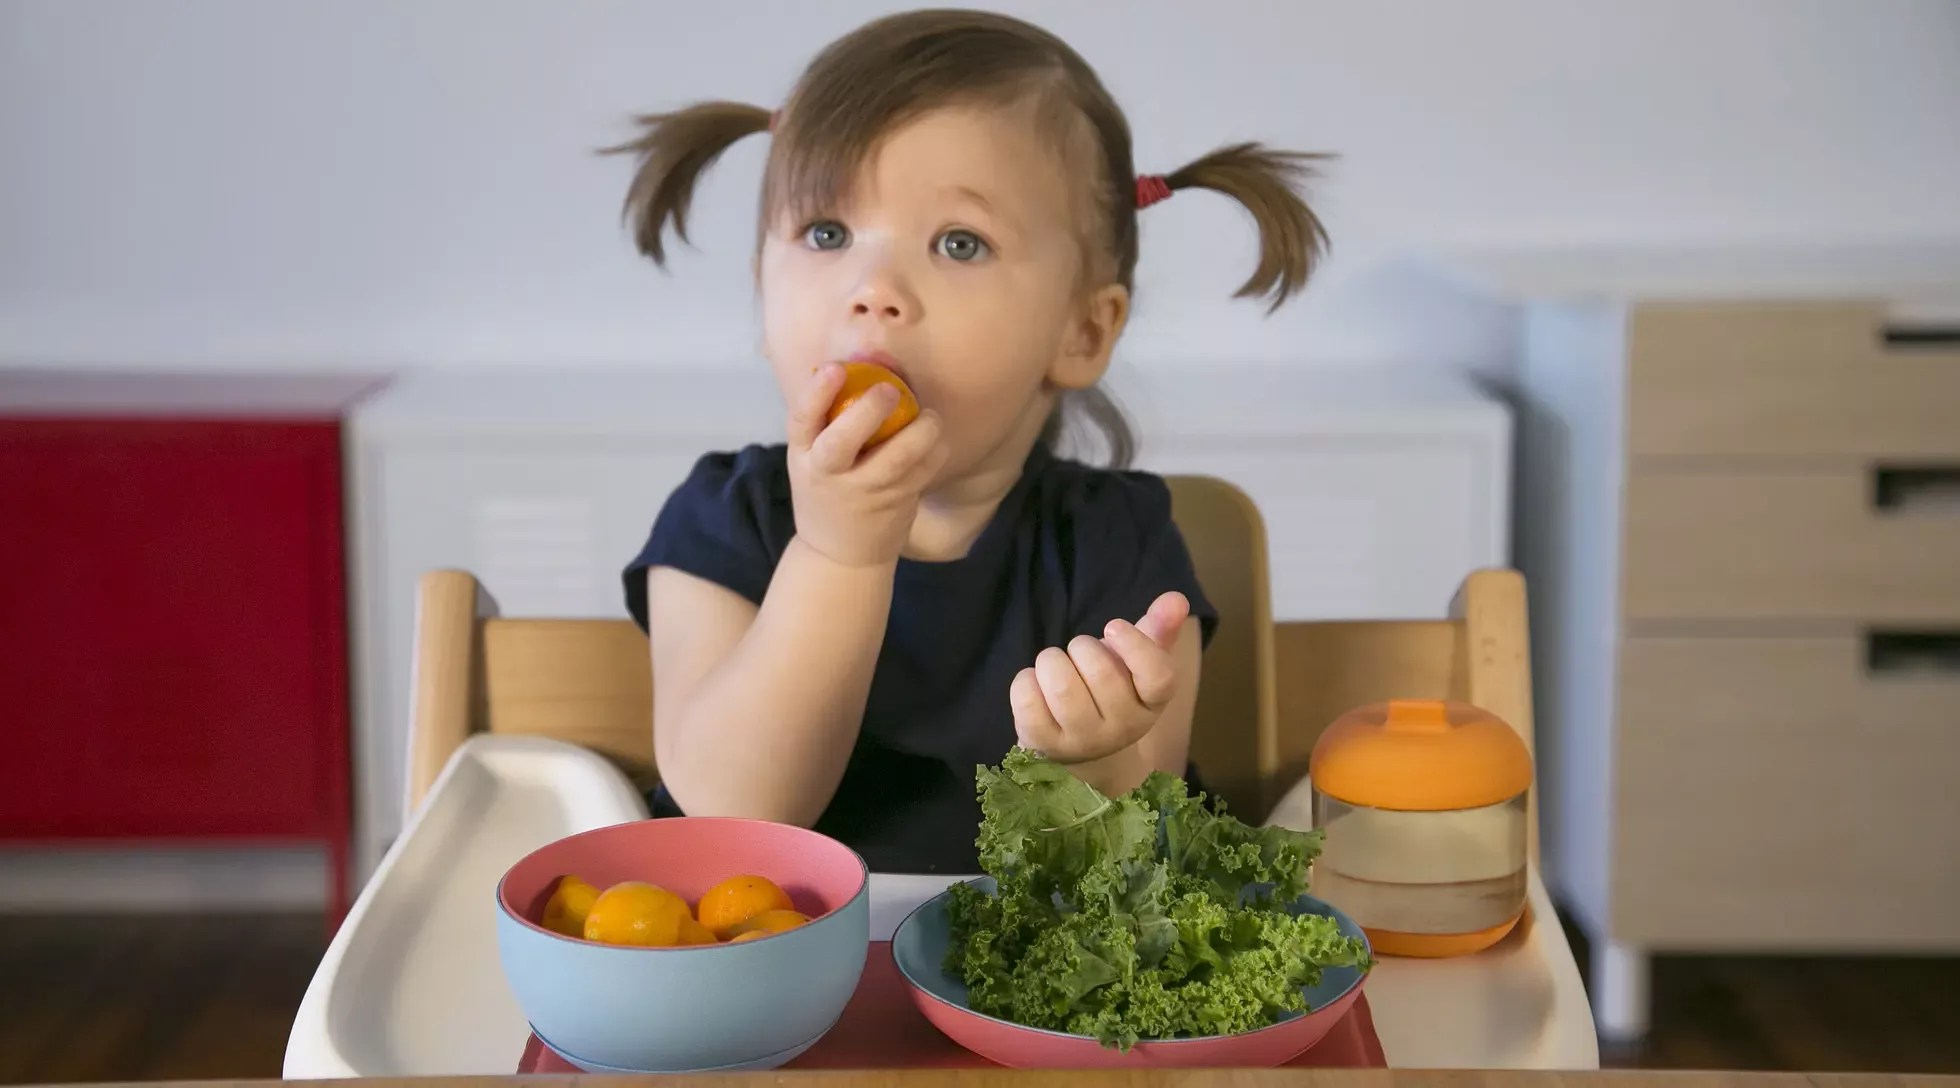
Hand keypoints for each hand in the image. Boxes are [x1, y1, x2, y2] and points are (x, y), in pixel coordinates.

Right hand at [786, 363, 947, 567]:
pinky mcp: (894, 505)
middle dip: (866, 412)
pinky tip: (939, 440)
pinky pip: (921, 474)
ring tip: (930, 416)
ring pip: (894, 460)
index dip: (816, 392)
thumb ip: (829, 420)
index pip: (802, 419)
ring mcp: (862, 493)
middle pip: (841, 442)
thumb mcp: (812, 458)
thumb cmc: (828, 490)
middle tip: (889, 390)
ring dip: (918, 433)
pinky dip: (935, 453)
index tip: (835, 368)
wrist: (840, 555)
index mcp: (803, 456)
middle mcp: (828, 475)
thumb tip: (863, 361)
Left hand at [1010, 591, 1190, 764]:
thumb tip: (1177, 599)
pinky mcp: (1044, 745)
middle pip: (1100, 671)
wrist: (1077, 744)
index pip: (1158, 677)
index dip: (1135, 646)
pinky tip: (1036, 688)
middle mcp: (1123, 729)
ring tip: (1056, 669)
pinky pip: (1027, 698)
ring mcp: (1083, 742)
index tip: (1112, 626)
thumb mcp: (1134, 662)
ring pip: (1061, 684)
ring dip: (1050, 661)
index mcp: (1151, 703)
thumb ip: (1157, 629)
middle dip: (1081, 647)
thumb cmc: (1108, 691)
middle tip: (1079, 654)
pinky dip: (1025, 680)